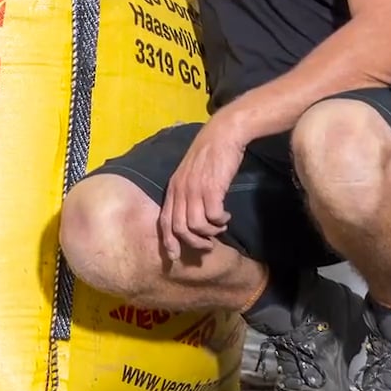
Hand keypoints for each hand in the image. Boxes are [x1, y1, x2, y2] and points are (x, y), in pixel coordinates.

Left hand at [160, 119, 244, 260]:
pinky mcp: (211, 188)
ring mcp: (195, 189)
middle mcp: (180, 190)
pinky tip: (226, 216)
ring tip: (221, 226)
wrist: (223, 133)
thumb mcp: (190, 173)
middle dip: (194, 242)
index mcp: (173, 188)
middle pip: (179, 228)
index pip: (164, 221)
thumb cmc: (210, 154)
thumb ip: (187, 192)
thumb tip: (191, 217)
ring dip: (211, 232)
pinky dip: (220, 221)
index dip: (168, 241)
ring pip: (196, 225)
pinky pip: (213, 216)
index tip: (174, 256)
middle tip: (208, 245)